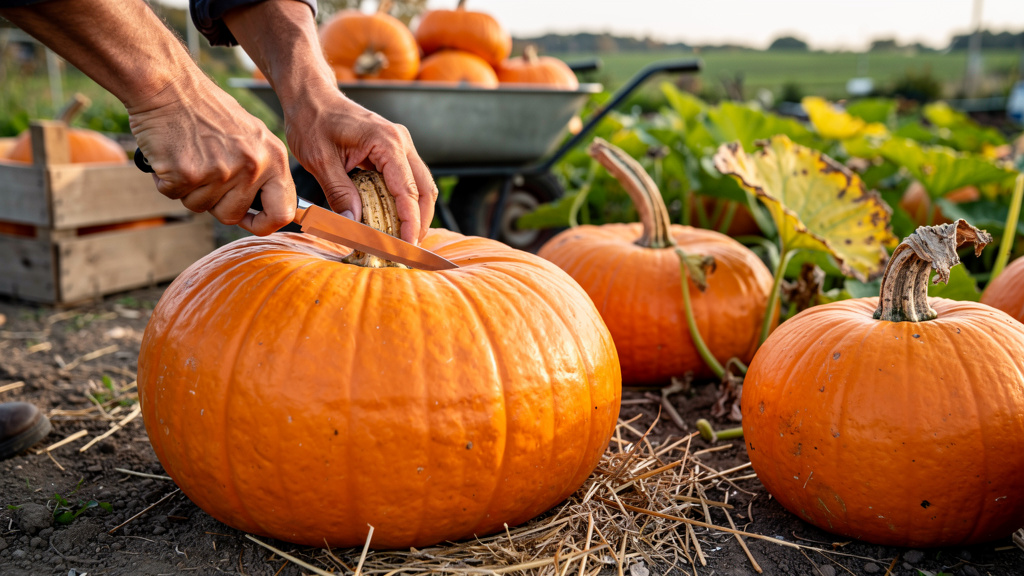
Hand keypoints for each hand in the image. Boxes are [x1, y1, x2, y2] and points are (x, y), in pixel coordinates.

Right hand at [127, 71, 295, 235]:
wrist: (169, 85)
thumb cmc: (207, 111)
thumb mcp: (251, 137)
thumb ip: (263, 171)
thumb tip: (270, 211)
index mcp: (274, 158)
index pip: (283, 212)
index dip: (264, 224)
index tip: (249, 220)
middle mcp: (252, 166)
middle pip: (231, 215)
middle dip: (214, 201)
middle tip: (204, 169)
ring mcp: (221, 171)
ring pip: (200, 206)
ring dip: (189, 189)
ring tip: (190, 155)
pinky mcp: (189, 173)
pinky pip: (174, 195)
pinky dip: (167, 180)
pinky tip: (171, 154)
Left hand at [283, 93, 437, 243]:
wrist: (311, 96)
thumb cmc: (312, 121)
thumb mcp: (319, 160)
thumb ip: (339, 192)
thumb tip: (354, 223)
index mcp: (386, 142)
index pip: (407, 190)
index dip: (409, 222)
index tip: (405, 246)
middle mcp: (400, 141)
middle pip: (424, 190)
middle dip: (419, 222)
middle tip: (407, 250)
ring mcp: (400, 145)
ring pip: (421, 186)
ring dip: (416, 214)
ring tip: (403, 240)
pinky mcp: (394, 151)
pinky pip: (409, 180)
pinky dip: (407, 202)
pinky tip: (395, 220)